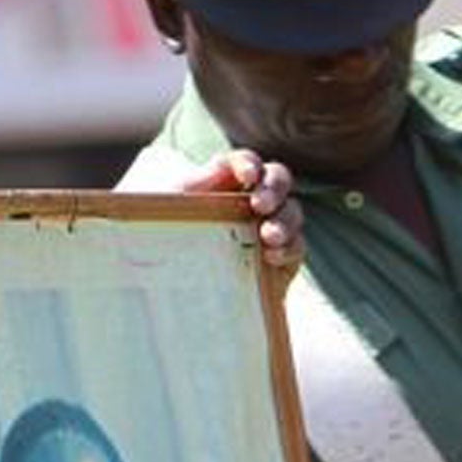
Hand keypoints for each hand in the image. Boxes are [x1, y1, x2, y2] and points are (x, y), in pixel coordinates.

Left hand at [170, 148, 302, 269]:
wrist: (173, 298)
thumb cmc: (165, 248)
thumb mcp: (167, 215)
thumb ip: (189, 187)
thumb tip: (218, 167)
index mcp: (224, 185)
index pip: (243, 163)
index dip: (248, 163)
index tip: (248, 175)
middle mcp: (251, 202)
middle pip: (276, 180)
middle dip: (274, 187)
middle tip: (260, 205)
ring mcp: (268, 229)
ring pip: (290, 212)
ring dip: (284, 220)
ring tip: (268, 236)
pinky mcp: (280, 260)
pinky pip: (296, 246)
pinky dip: (289, 248)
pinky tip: (272, 256)